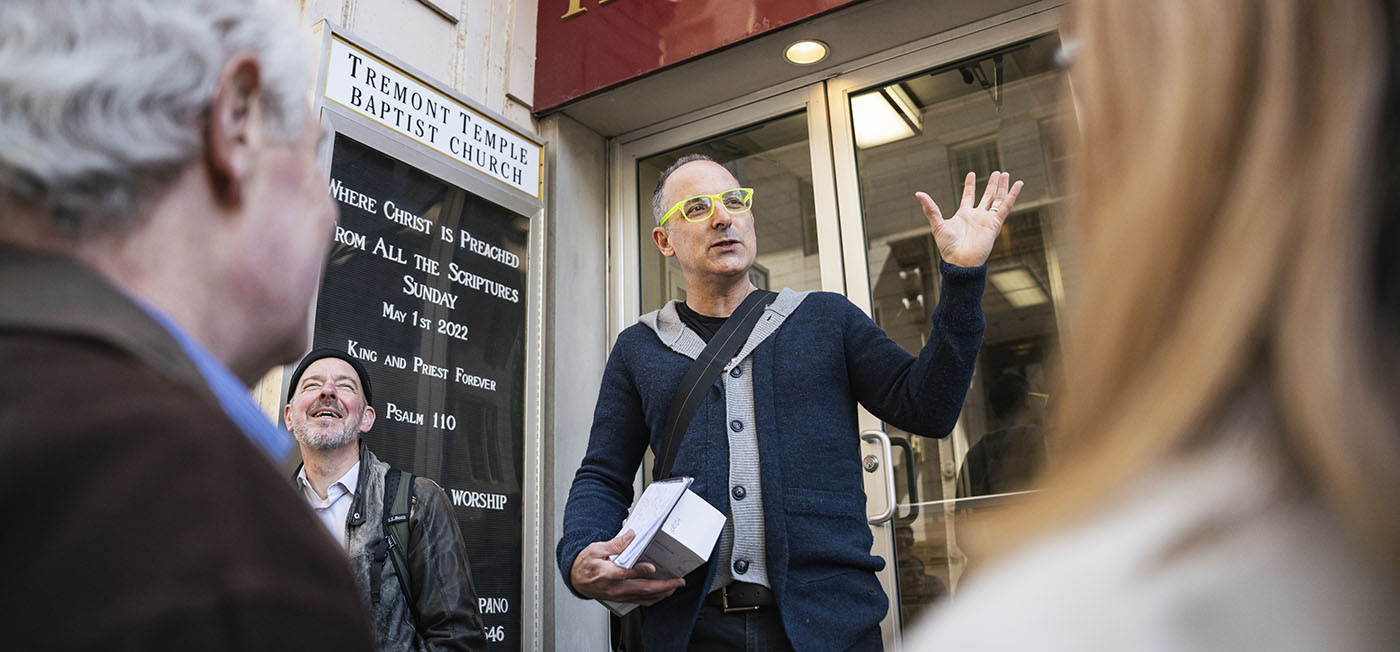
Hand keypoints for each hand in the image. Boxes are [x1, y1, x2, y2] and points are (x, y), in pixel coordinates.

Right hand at [570, 530, 685, 605]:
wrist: (576, 579)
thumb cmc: (585, 564)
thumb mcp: (596, 549)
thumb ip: (615, 543)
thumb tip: (631, 536)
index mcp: (607, 573)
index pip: (625, 573)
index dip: (640, 571)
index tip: (652, 568)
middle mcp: (614, 587)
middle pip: (641, 589)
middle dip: (663, 585)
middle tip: (677, 581)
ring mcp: (618, 595)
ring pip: (644, 597)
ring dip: (662, 593)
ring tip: (674, 587)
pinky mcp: (621, 599)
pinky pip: (640, 601)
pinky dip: (653, 599)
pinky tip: (661, 594)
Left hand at [916, 171, 1023, 267]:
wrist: (960, 260)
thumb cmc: (948, 246)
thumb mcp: (937, 224)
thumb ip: (930, 208)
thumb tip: (918, 193)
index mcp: (964, 215)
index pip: (968, 196)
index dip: (969, 185)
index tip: (971, 173)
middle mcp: (977, 216)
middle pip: (987, 196)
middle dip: (991, 185)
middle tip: (996, 172)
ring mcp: (987, 219)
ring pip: (997, 199)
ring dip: (1002, 187)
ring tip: (1005, 174)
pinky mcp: (995, 223)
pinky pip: (1006, 207)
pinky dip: (1012, 195)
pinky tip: (1018, 184)